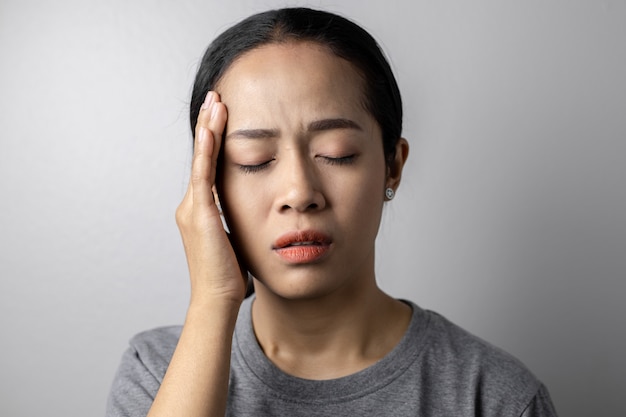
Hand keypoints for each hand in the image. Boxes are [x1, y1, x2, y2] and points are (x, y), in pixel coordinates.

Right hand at [175, 91, 246, 305]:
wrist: (217, 299)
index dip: (214, 139)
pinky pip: (203, 173)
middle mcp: (192, 205)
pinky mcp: (200, 213)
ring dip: (208, 128)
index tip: (223, 116)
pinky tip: (212, 128)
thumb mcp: (234, 239)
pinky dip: (206, 149)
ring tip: (216, 102)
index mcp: (200, 210)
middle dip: (209, 125)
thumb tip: (254, 210)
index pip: (208, 165)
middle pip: (201, 155)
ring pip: (200, 158)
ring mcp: (192, 208)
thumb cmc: (229, 275)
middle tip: (216, 97)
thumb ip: (237, 221)